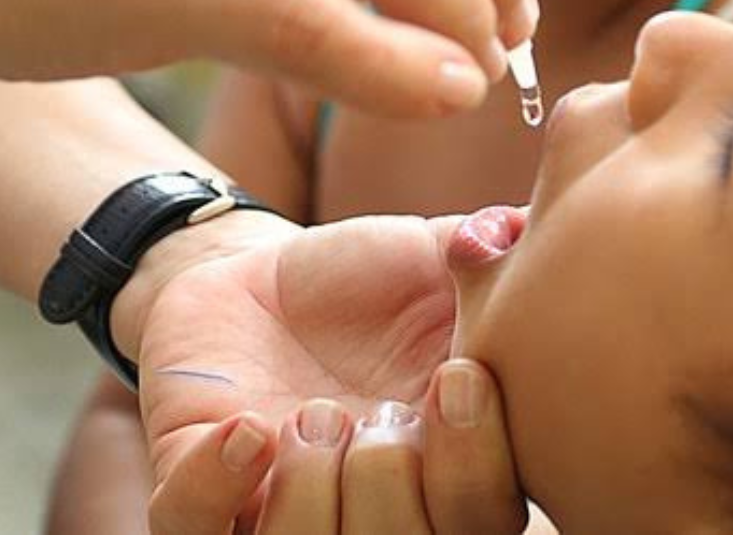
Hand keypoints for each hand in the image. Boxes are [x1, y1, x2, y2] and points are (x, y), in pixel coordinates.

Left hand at [111, 209, 525, 526]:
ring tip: (309, 417)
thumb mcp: (439, 256)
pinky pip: (194, 527)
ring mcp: (280, 504)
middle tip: (373, 410)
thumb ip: (499, 258)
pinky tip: (247, 428)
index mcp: (444, 462)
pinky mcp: (197, 486)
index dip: (475, 471)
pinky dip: (218, 487)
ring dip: (310, 495)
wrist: (261, 271)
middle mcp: (371, 503)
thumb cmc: (366, 278)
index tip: (454, 379)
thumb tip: (538, 227)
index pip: (485, 519)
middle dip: (391, 489)